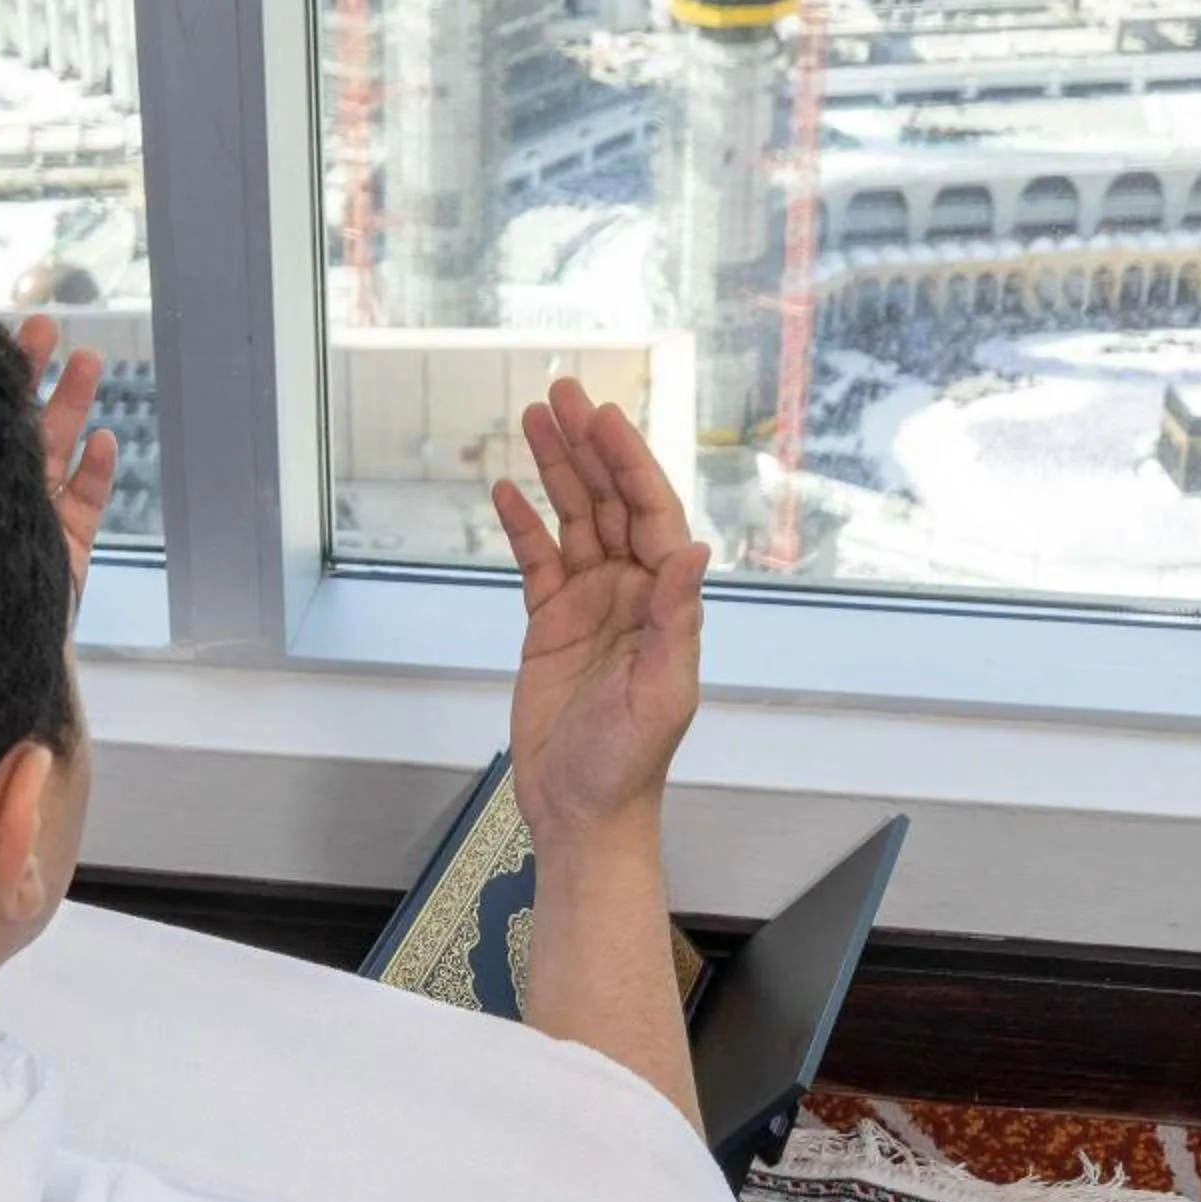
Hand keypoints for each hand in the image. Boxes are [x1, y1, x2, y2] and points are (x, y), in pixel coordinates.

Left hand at [19, 314, 117, 609]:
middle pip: (13, 429)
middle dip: (32, 376)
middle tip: (43, 325)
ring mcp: (29, 529)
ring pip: (55, 458)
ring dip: (73, 407)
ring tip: (88, 360)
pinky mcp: (64, 561)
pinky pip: (83, 511)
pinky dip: (94, 477)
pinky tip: (102, 441)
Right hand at [491, 379, 710, 853]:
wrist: (582, 809)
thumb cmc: (629, 761)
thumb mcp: (661, 690)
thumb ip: (676, 617)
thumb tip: (695, 550)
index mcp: (665, 603)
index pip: (651, 513)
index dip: (628, 462)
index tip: (601, 418)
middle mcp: (630, 593)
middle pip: (611, 501)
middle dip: (587, 446)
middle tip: (561, 392)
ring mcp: (590, 605)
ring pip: (573, 520)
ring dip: (555, 471)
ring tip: (532, 418)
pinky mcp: (550, 625)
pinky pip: (536, 561)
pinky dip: (522, 526)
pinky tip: (505, 490)